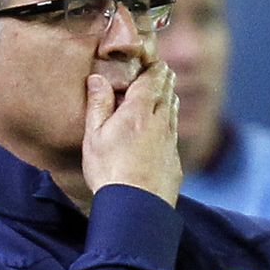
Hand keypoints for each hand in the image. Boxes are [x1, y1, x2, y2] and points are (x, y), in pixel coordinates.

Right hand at [82, 62, 181, 207]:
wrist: (136, 208)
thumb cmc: (109, 172)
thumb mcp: (94, 137)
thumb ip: (98, 105)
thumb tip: (98, 78)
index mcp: (139, 112)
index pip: (151, 81)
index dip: (154, 69)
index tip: (156, 61)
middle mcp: (159, 124)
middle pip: (166, 95)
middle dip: (165, 81)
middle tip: (165, 71)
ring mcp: (170, 144)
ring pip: (173, 114)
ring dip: (170, 100)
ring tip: (169, 94)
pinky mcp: (175, 163)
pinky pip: (174, 136)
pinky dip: (171, 125)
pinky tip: (167, 130)